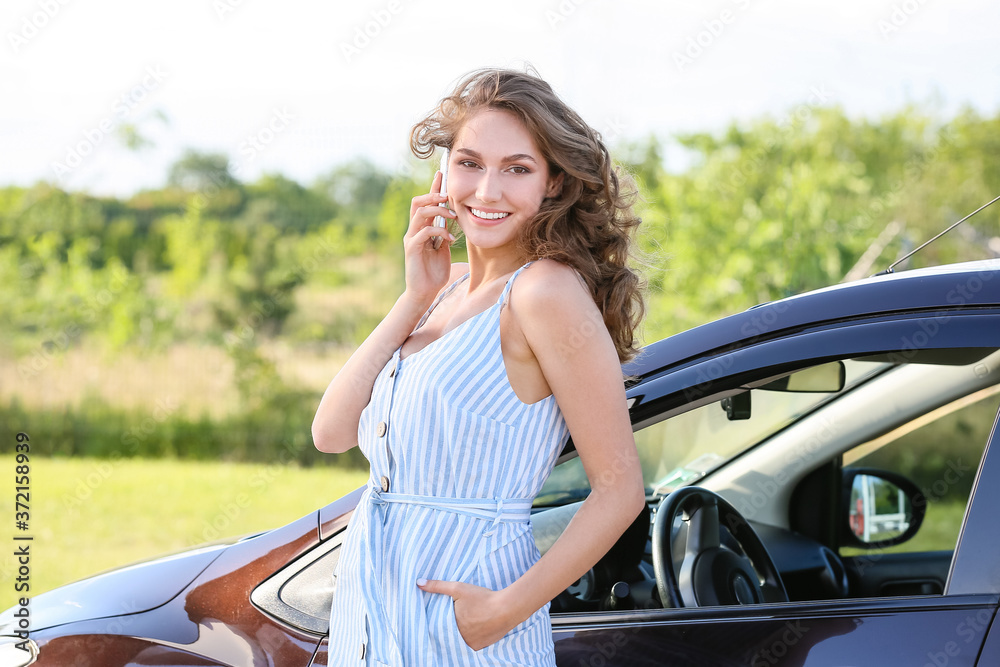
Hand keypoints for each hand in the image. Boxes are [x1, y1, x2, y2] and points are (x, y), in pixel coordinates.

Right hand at [403, 170, 456, 306]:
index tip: (441, 173)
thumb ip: (444, 234)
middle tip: (448, 195)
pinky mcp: (412, 249)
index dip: (433, 187)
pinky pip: (423, 232)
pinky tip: (449, 238)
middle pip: (418, 202)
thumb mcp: (443, 249)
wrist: (424, 293)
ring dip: (437, 210)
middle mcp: (413, 230)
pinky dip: (438, 231)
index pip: (425, 203)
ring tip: (452, 215)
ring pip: (419, 213)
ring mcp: (411, 239)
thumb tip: (452, 220)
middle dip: (433, 195)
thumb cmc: (434, 273)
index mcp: (421, 228)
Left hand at [417, 578, 515, 650]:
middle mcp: (460, 639)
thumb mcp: (458, 588)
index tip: (445, 615)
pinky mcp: (481, 647)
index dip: (441, 621)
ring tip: (466, 623)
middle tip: (458, 618)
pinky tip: (475, 628)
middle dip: (452, 627)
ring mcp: (471, 645)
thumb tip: (419, 582)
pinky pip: (471, 644)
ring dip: (461, 633)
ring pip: (460, 640)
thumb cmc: (482, 598)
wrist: (507, 608)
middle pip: (451, 633)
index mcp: (451, 626)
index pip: (440, 627)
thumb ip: (438, 586)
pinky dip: (471, 638)